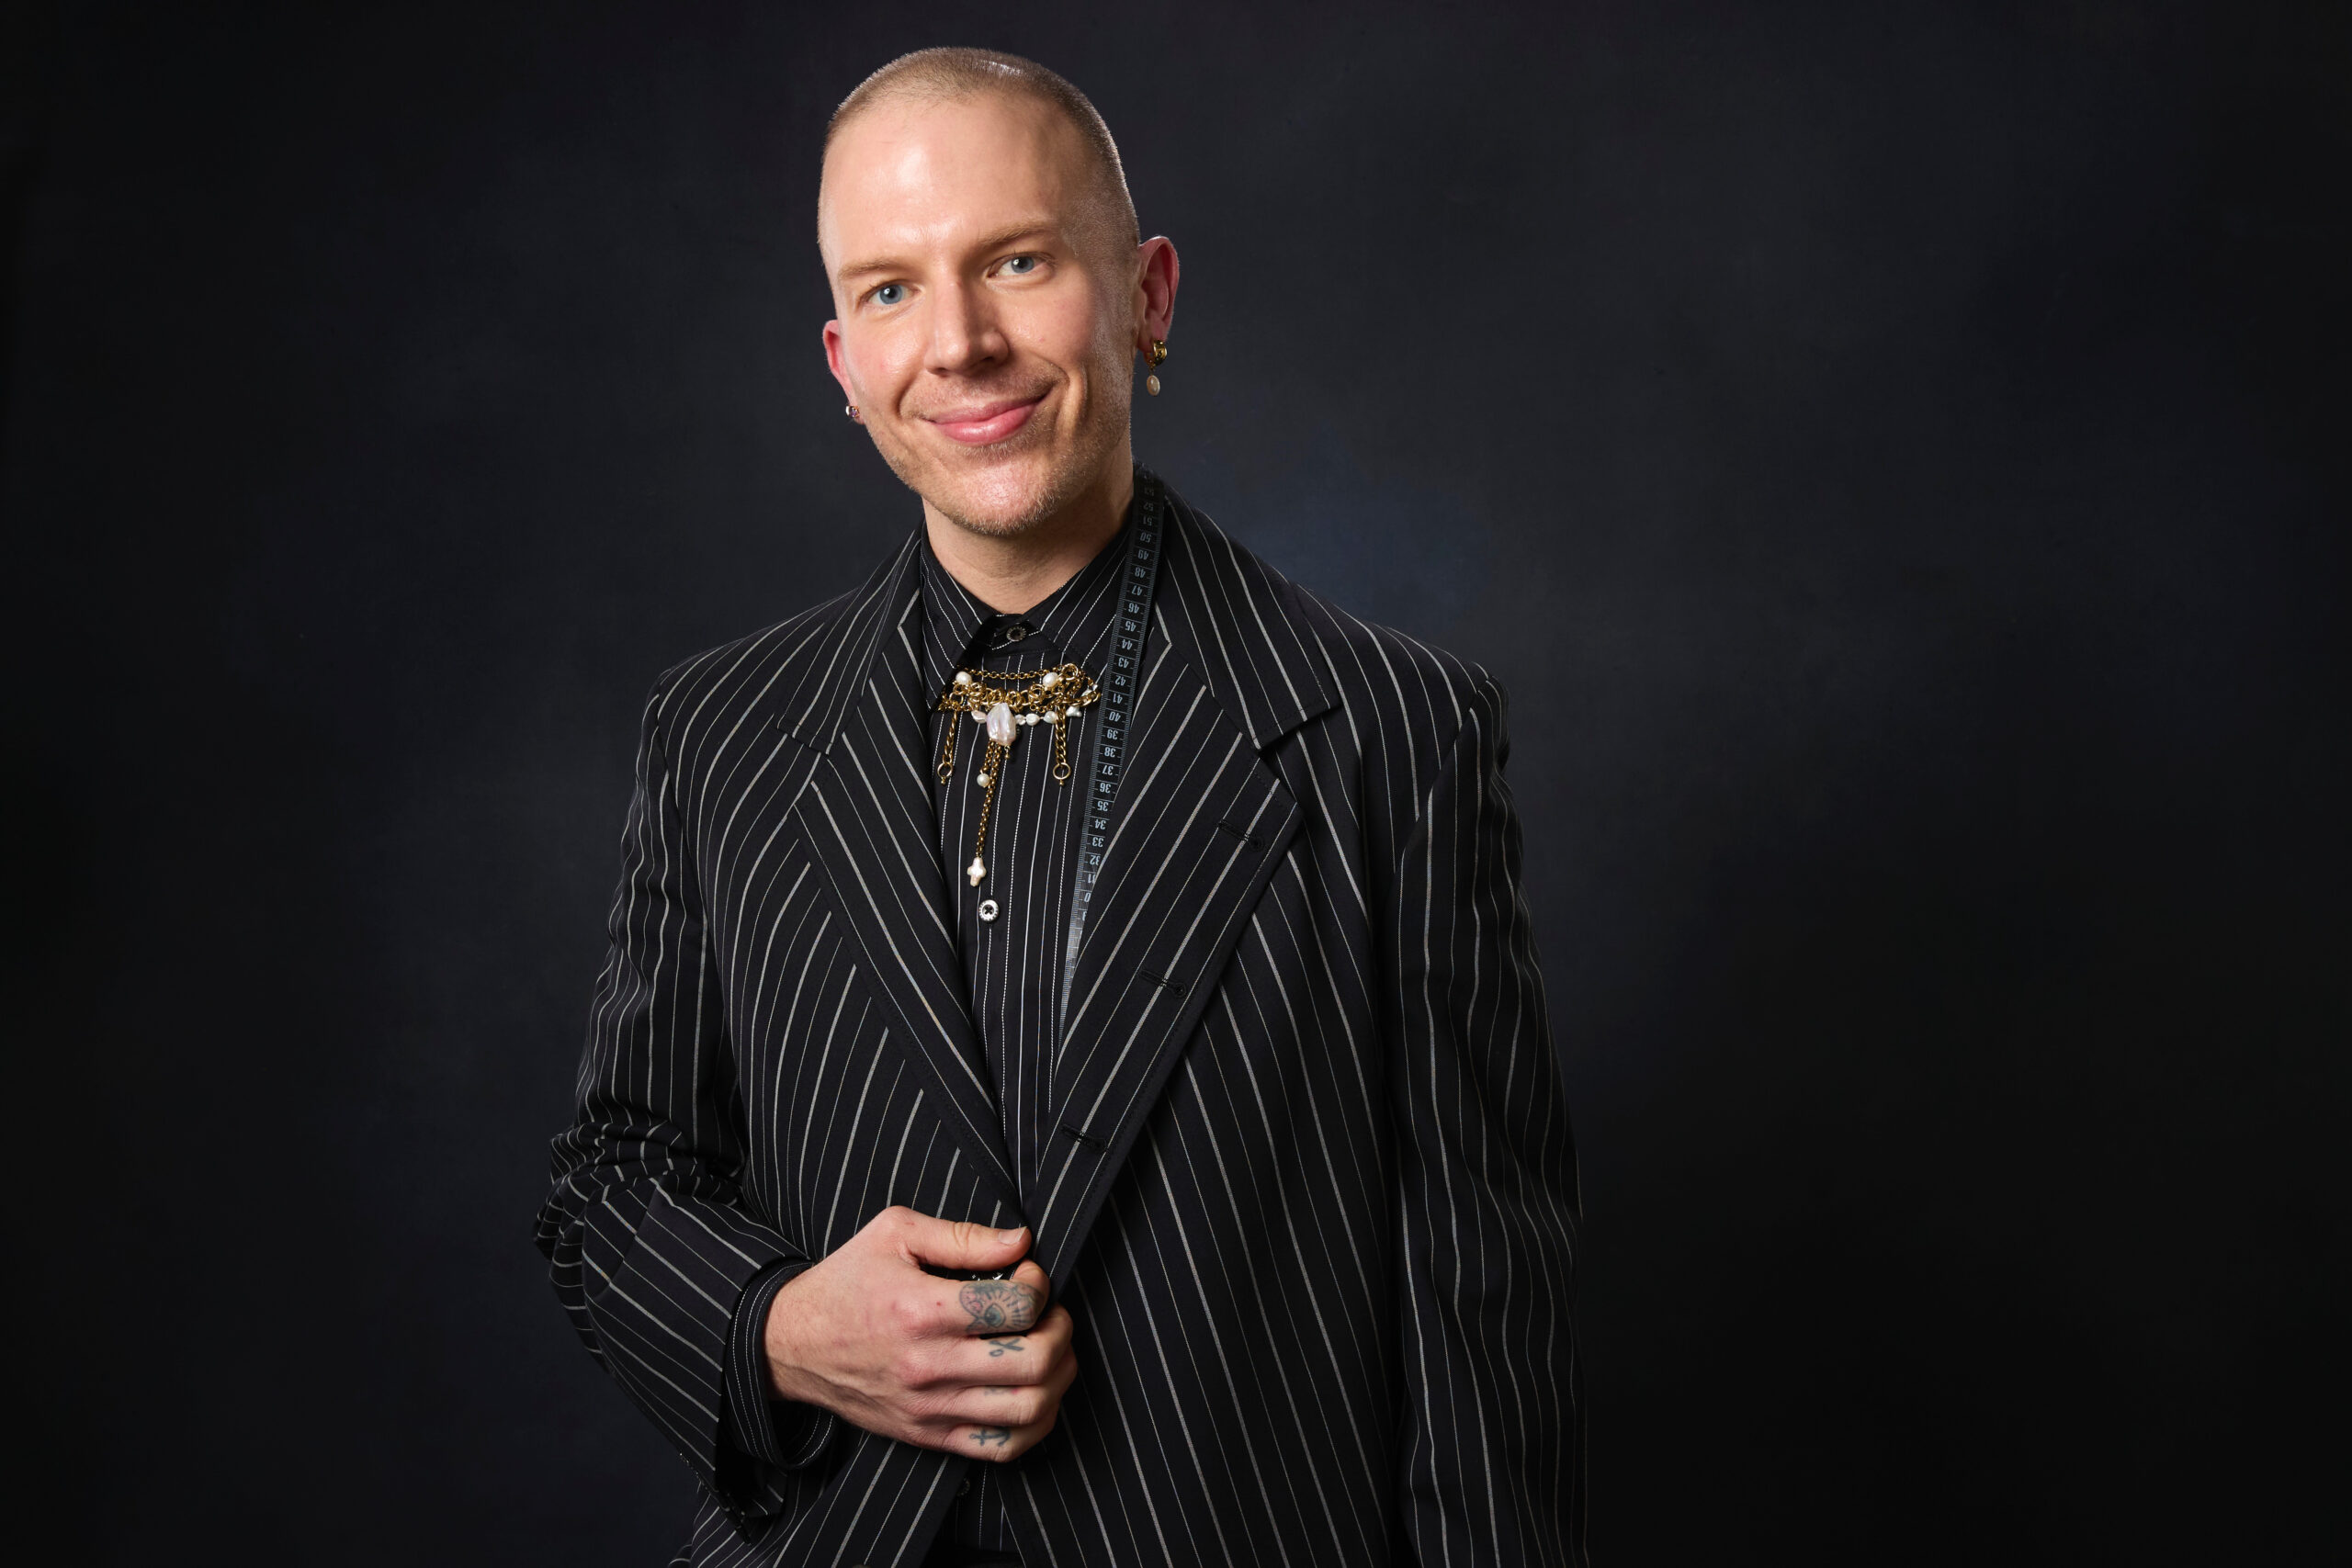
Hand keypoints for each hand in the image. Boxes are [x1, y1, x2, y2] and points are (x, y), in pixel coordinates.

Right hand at [764, 1206, 1076, 1460]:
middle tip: (1049, 1312)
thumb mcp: (894, 1234)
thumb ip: (962, 1236)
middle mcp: (929, 1365)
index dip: (1038, 1284)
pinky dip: (1035, 1424)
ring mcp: (930, 1408)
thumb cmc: (846, 1282)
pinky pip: (1002, 1448)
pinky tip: (1033, 1392)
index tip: (1026, 1274)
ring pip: (1028, 1409)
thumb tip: (1021, 1241)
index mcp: (922, 1310)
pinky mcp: (928, 1436)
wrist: (791, 1345)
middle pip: (1035, 1361)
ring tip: (1049, 1348)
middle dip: (1060, 1330)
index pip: (1016, 1306)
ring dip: (1058, 1376)